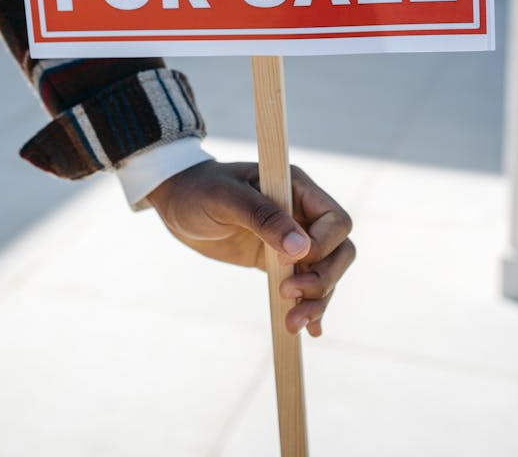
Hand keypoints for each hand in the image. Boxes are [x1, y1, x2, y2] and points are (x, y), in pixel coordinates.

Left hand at [147, 160, 354, 336]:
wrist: (177, 202)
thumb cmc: (199, 190)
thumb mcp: (225, 199)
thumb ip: (262, 218)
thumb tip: (301, 249)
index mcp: (296, 188)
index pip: (334, 220)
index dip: (322, 246)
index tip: (288, 260)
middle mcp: (302, 213)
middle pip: (340, 250)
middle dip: (323, 279)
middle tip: (291, 298)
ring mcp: (293, 238)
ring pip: (327, 273)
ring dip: (317, 300)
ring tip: (292, 325)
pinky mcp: (279, 261)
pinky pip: (306, 284)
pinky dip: (312, 306)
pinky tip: (309, 329)